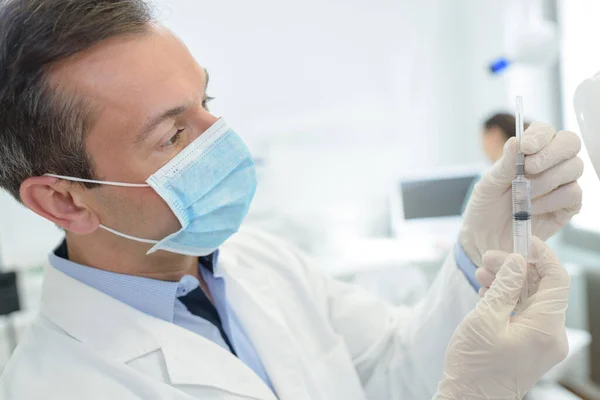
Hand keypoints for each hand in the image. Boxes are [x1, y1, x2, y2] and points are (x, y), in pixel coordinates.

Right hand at [434, 237, 569, 399]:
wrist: (468, 399)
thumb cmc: (474, 364)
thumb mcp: (485, 318)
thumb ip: (504, 286)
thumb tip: (517, 260)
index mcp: (546, 329)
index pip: (557, 280)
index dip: (541, 255)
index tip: (522, 240)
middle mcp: (551, 335)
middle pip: (542, 288)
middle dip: (516, 268)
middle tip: (488, 258)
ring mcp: (541, 342)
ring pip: (531, 299)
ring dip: (508, 283)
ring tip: (481, 274)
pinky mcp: (530, 346)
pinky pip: (525, 314)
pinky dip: (508, 300)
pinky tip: (487, 292)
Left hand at [460, 122, 582, 266]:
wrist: (484, 239)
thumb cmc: (485, 207)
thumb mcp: (488, 184)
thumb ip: (504, 165)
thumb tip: (516, 142)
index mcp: (529, 152)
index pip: (546, 131)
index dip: (540, 135)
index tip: (526, 147)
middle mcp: (550, 164)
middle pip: (570, 143)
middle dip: (549, 154)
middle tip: (528, 169)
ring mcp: (561, 184)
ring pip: (574, 168)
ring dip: (546, 181)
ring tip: (523, 196)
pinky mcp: (567, 206)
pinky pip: (573, 194)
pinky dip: (552, 200)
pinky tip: (533, 208)